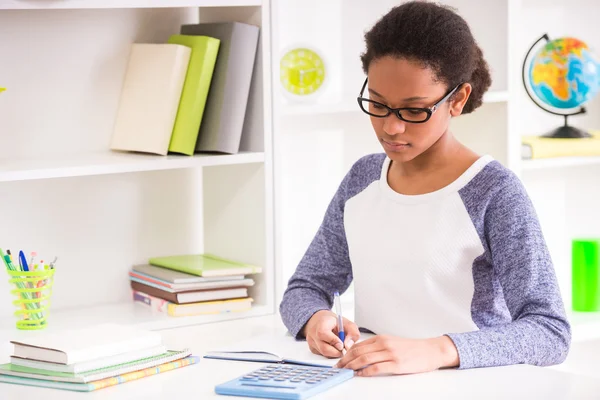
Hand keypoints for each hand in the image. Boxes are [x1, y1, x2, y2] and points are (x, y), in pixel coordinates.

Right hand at [303, 310, 359, 357]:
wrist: (322, 321)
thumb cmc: (335, 323)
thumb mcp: (347, 323)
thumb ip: (352, 333)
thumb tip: (348, 346)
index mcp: (321, 323)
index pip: (323, 333)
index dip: (333, 341)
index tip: (342, 344)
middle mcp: (313, 333)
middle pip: (323, 348)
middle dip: (337, 352)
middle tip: (343, 349)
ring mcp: (311, 342)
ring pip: (324, 354)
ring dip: (334, 353)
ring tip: (339, 347)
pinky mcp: (312, 349)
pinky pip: (323, 355)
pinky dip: (330, 354)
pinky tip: (333, 347)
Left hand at [334, 335, 458, 375]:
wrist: (430, 350)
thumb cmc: (412, 349)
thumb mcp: (392, 343)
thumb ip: (377, 347)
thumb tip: (361, 354)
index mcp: (381, 338)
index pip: (358, 345)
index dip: (346, 354)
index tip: (339, 361)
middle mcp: (384, 344)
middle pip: (358, 352)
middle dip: (345, 361)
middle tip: (337, 368)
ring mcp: (390, 354)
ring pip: (364, 359)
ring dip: (351, 366)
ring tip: (345, 372)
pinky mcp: (396, 364)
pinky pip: (376, 368)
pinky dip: (365, 371)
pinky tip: (359, 374)